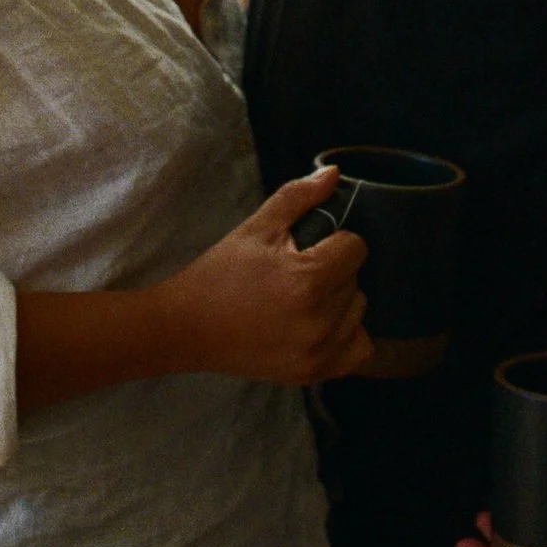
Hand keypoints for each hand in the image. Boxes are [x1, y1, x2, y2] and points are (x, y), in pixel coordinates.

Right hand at [153, 168, 371, 387]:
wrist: (187, 327)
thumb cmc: (220, 274)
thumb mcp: (256, 228)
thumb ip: (299, 197)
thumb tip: (335, 173)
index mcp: (308, 280)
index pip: (356, 247)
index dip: (333, 240)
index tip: (306, 247)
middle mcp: (319, 321)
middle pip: (358, 280)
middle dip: (334, 270)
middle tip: (296, 272)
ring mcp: (317, 352)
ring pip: (359, 312)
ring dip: (340, 302)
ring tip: (304, 298)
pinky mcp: (312, 372)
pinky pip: (358, 350)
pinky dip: (347, 335)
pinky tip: (321, 325)